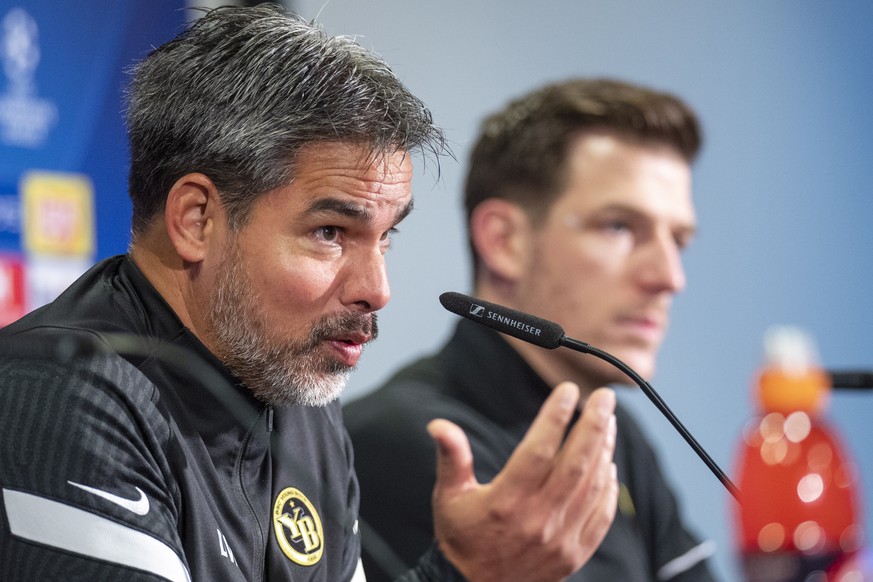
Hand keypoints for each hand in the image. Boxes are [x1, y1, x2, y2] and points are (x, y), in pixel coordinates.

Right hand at [427, 383, 617, 581]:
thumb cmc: (462, 539)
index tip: (568, 390)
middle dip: (594, 425)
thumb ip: (451, 457)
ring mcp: (560, 538)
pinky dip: (609, 488)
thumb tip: (439, 425)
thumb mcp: (449, 497)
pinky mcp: (574, 554)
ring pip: (592, 486)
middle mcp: (537, 519)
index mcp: (506, 501)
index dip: (556, 416)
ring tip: (609, 421)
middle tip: (604, 397)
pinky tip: (609, 464)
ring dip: (604, 450)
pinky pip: (601, 516)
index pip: (539, 449)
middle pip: (576, 464)